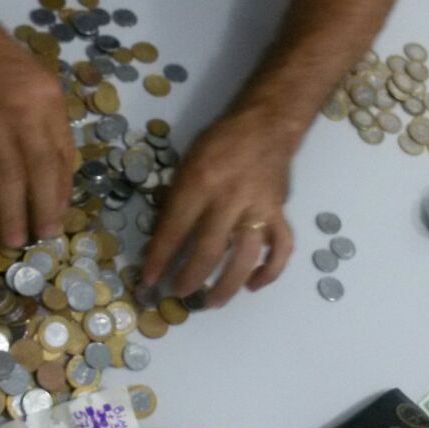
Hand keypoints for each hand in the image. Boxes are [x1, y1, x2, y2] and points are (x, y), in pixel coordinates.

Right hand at [0, 15, 74, 246]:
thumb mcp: (32, 80)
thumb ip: (43, 120)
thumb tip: (51, 169)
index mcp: (49, 100)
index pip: (64, 155)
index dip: (62, 190)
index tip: (58, 214)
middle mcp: (24, 111)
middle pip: (41, 171)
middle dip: (44, 210)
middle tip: (42, 237)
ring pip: (7, 178)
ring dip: (10, 214)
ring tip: (11, 240)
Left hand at [142, 109, 295, 307]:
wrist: (266, 125)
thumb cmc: (220, 143)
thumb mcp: (187, 162)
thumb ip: (176, 199)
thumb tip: (162, 240)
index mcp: (200, 182)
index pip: (174, 230)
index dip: (159, 259)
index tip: (148, 281)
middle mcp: (230, 198)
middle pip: (208, 250)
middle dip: (190, 278)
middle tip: (178, 293)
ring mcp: (258, 208)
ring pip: (244, 257)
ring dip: (227, 285)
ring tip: (211, 302)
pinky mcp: (279, 213)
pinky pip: (280, 249)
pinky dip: (269, 272)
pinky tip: (254, 285)